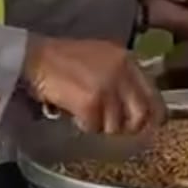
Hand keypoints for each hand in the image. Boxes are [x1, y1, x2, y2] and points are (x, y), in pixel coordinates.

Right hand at [22, 36, 163, 133]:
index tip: (149, 127)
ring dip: (100, 126)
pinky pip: (94, 126)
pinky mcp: (91, 101)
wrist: (34, 57)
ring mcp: (108, 87)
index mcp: (127, 59)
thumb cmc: (63, 59)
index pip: (153, 94)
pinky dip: (83, 126)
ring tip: (86, 115)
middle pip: (140, 114)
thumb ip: (120, 77)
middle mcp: (122, 71)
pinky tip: (73, 115)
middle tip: (115, 130)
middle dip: (129, 128)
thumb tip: (135, 108)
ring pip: (115, 125)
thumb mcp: (101, 58)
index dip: (154, 115)